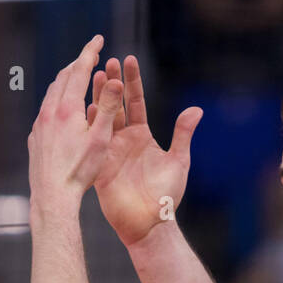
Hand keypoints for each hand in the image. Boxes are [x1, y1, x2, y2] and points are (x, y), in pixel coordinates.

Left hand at [27, 35, 123, 216]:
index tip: (98, 38)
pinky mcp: (35, 137)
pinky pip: (46, 110)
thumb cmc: (80, 170)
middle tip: (90, 56)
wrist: (52, 195)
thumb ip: (108, 108)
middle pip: (63, 78)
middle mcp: (49, 111)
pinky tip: (63, 110)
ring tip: (77, 78)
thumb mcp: (100, 138)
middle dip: (78, 64)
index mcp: (67, 108)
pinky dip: (58, 100)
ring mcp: (39, 124)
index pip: (80, 71)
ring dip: (66, 81)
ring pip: (52, 94)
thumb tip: (115, 80)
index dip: (90, 52)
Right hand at [88, 54, 202, 246]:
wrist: (150, 223)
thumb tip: (197, 109)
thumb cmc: (167, 195)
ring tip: (95, 77)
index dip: (132, 81)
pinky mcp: (100, 165)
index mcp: (142, 135)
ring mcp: (109, 150)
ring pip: (102, 119)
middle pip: (115, 105)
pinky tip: (86, 107)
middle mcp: (124, 139)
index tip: (128, 59)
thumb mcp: (179, 161)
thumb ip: (184, 134)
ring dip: (99, 98)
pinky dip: (90, 125)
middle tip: (107, 60)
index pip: (135, 102)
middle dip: (112, 83)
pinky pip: (93, 142)